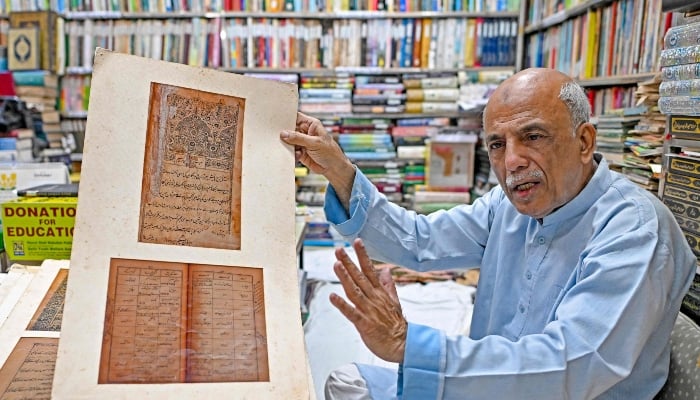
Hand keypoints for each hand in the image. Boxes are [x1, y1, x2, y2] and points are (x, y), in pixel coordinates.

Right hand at [280, 112, 349, 176]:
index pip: (296, 117)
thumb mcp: (314, 143)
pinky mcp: (300, 152)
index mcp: (311, 125)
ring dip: (288, 145)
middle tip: (278, 136)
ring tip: (291, 148)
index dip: (287, 117)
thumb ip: (298, 138)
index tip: (277, 119)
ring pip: (289, 141)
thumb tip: (283, 134)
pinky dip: (292, 153)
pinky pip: (291, 151)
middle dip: (284, 133)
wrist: (334, 168)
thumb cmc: (330, 152)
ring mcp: (302, 142)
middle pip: (290, 129)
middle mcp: (306, 132)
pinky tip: (299, 156)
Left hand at [330, 238, 407, 363]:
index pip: (370, 270)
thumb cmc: (396, 324)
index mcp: (379, 292)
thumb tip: (385, 269)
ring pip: (354, 291)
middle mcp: (373, 298)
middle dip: (349, 262)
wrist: (403, 344)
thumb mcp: (394, 300)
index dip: (363, 255)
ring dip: (345, 278)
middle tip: (339, 250)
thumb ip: (387, 284)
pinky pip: (351, 312)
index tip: (357, 242)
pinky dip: (342, 304)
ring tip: (336, 265)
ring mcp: (368, 310)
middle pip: (359, 277)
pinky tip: (333, 296)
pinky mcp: (364, 324)